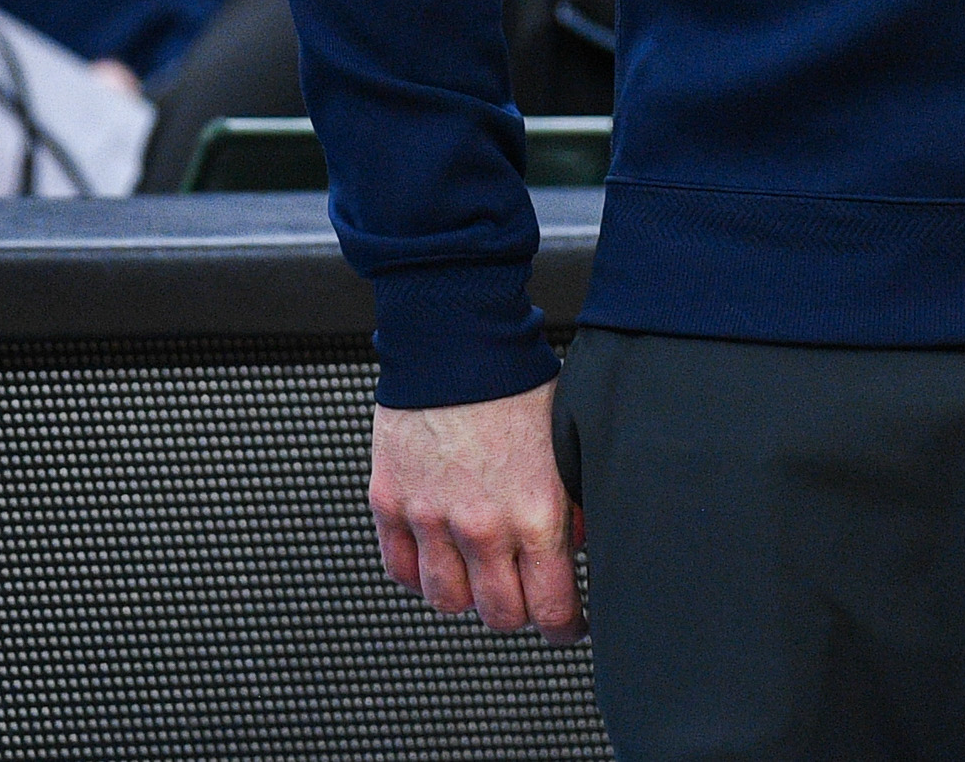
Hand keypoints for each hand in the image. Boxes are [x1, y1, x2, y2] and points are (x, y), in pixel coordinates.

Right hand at [373, 386, 583, 638]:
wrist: (453, 338)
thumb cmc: (515, 381)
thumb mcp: (567, 443)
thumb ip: (572, 501)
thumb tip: (576, 543)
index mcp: (536, 512)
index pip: (552, 608)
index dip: (565, 625)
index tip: (568, 623)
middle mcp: (481, 526)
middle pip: (499, 614)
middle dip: (519, 611)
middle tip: (526, 593)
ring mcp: (429, 518)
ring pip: (447, 600)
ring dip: (467, 595)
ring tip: (480, 573)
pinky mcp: (389, 502)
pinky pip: (400, 570)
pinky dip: (419, 573)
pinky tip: (438, 556)